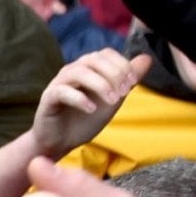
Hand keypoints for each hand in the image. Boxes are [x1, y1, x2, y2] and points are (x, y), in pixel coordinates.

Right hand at [29, 49, 151, 158]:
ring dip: (100, 85)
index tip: (132, 84)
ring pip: (80, 72)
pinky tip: (90, 109)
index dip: (121, 64)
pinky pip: (63, 91)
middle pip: (94, 59)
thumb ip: (127, 80)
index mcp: (87, 69)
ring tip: (111, 102)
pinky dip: (80, 99)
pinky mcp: (48, 98)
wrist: (61, 143)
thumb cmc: (84, 120)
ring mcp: (58, 83)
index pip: (105, 54)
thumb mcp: (113, 100)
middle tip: (123, 94)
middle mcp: (71, 71)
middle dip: (114, 74)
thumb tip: (147, 59)